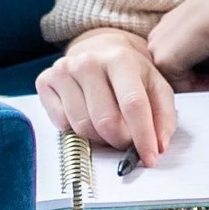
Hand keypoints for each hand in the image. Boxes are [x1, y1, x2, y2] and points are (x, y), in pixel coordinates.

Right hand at [36, 28, 176, 165]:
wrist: (100, 50)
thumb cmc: (130, 74)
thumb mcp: (156, 87)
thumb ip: (164, 117)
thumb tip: (159, 146)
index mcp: (121, 59)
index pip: (133, 105)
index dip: (143, 137)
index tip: (150, 159)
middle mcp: (89, 62)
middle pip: (106, 122)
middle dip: (120, 140)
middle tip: (126, 139)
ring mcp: (64, 70)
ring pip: (82, 127)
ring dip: (99, 137)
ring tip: (108, 126)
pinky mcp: (45, 80)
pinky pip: (61, 124)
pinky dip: (76, 130)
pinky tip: (86, 115)